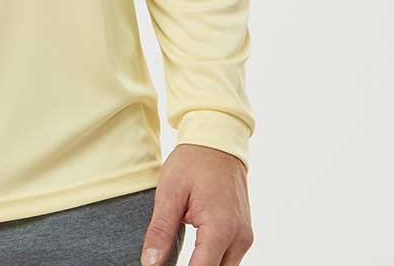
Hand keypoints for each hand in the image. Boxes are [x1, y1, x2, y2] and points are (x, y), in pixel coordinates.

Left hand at [139, 144, 253, 265]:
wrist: (217, 141)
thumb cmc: (192, 162)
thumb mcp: (169, 193)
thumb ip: (160, 231)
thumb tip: (149, 264)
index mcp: (220, 228)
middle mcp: (239, 237)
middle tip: (167, 263)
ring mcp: (244, 236)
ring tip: (180, 259)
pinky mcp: (244, 233)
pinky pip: (230, 259)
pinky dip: (212, 260)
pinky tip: (195, 255)